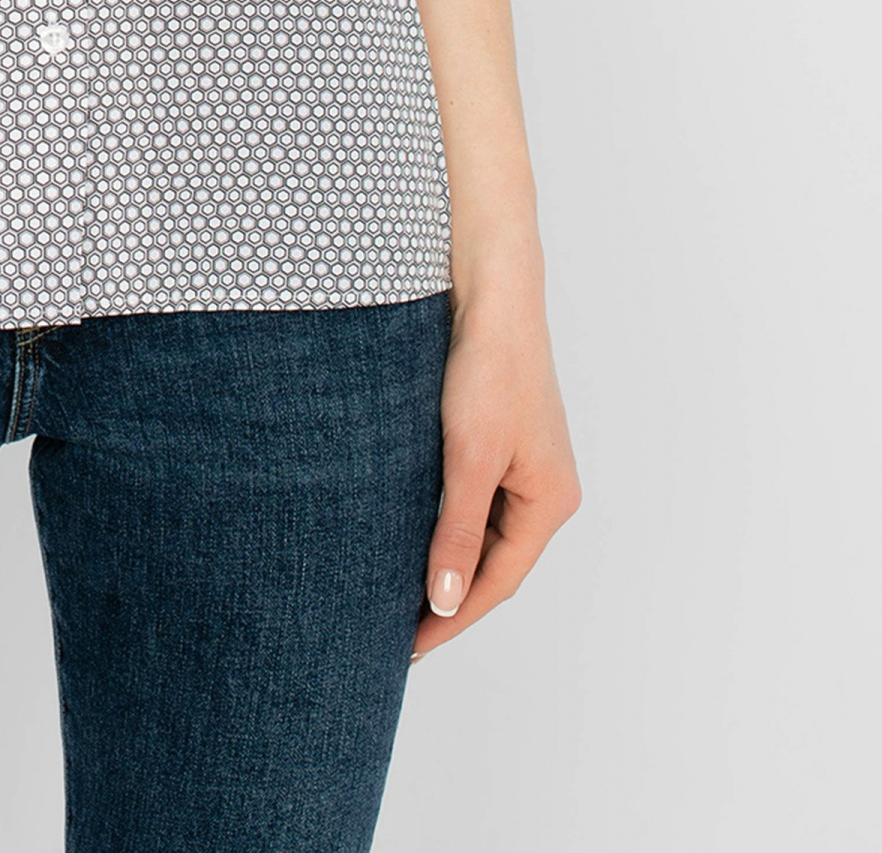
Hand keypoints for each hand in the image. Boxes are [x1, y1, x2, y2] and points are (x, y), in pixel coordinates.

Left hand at [412, 281, 580, 661]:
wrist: (491, 295)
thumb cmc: (488, 371)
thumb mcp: (470, 458)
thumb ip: (457, 532)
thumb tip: (445, 602)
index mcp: (550, 502)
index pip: (497, 582)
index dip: (453, 618)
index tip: (408, 648)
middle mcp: (543, 490)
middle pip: (492, 562)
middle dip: (448, 597)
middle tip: (394, 631)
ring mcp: (523, 465)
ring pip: (480, 531)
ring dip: (443, 559)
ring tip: (393, 592)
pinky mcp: (499, 441)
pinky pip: (472, 500)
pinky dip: (442, 523)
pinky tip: (406, 532)